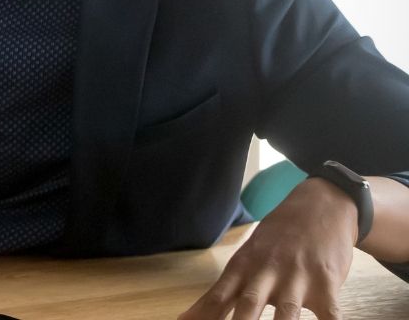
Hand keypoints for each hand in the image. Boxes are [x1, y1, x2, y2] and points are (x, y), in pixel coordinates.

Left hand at [178, 176, 358, 319]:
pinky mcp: (326, 283)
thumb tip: (184, 319)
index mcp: (242, 268)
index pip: (218, 298)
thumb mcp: (244, 260)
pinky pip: (330, 314)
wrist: (320, 207)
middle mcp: (266, 273)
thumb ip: (220, 294)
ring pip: (287, 312)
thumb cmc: (277, 241)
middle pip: (248, 304)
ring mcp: (297, 278)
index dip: (204, 316)